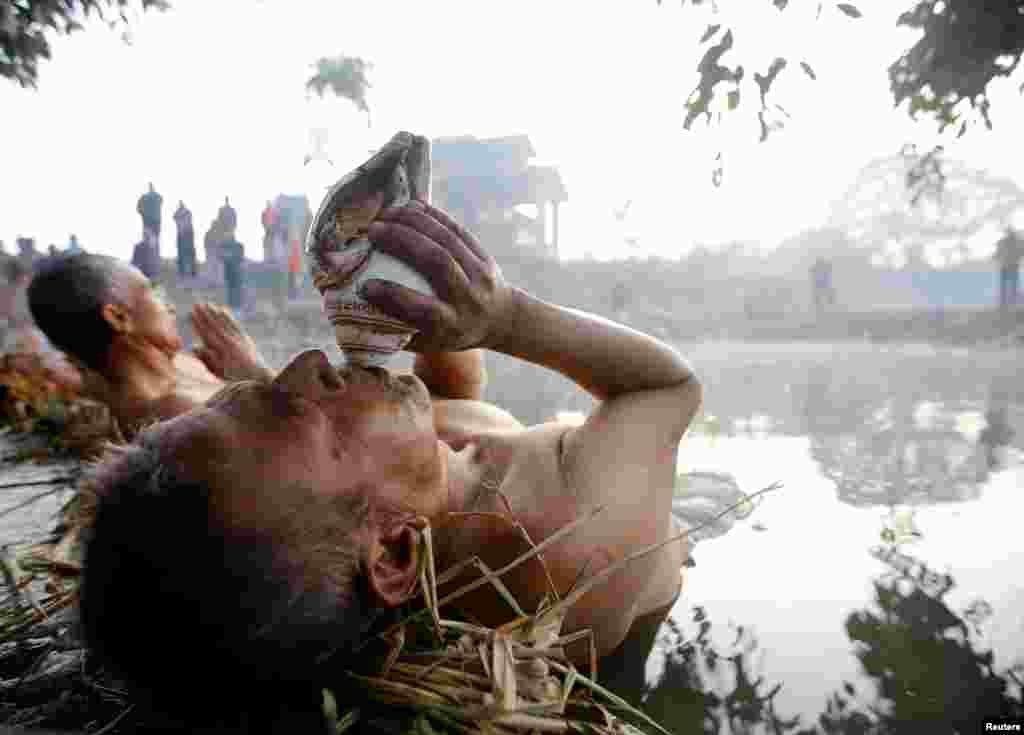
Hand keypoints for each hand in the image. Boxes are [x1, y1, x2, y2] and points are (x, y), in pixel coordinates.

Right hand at [191, 303, 273, 382]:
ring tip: (208, 304)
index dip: (198, 323)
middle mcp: (230, 342)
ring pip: (225, 323)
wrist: (258, 377)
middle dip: (205, 314)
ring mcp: (238, 338)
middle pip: (215, 325)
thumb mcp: (218, 371)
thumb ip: (206, 359)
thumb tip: (194, 347)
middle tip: (196, 304)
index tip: (191, 314)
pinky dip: (229, 316)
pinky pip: (235, 324)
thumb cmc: (234, 377)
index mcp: (221, 350)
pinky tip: (223, 310)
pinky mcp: (245, 337)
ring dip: (216, 313)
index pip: (207, 333)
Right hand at [363, 201, 512, 352]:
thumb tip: (353, 314)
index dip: (393, 296)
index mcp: (452, 324)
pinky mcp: (483, 255)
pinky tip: (411, 206)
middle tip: (372, 230)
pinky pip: (457, 229)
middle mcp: (468, 298)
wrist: (500, 319)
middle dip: (402, 241)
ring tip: (386, 213)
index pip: (423, 309)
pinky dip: (433, 215)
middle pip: (437, 263)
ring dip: (414, 222)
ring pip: (447, 240)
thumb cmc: (451, 332)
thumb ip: (397, 331)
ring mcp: (479, 274)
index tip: (364, 286)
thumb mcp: (429, 341)